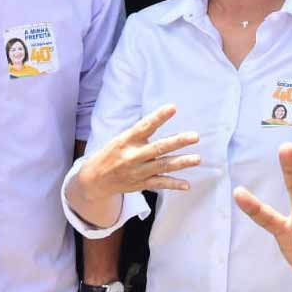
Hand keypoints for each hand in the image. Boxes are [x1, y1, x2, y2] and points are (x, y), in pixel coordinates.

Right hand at [75, 104, 199, 201]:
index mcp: (126, 140)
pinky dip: (173, 184)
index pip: (145, 126)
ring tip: (197, 158)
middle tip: (194, 136)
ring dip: (181, 162)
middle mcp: (133, 156)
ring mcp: (138, 171)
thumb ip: (140, 133)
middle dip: (177, 142)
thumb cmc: (111, 154)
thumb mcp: (121, 139)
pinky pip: (160, 183)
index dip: (159, 117)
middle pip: (158, 148)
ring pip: (162, 166)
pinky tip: (186, 184)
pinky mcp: (141, 184)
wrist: (94, 180)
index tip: (173, 108)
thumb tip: (161, 119)